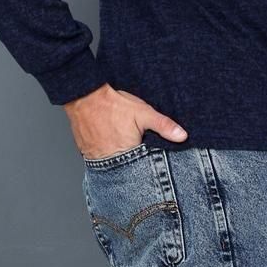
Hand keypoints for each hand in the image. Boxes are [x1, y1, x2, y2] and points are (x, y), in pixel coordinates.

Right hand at [65, 83, 187, 159]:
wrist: (83, 96)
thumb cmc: (112, 105)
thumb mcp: (143, 113)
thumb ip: (164, 125)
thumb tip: (182, 136)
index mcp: (127, 154)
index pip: (142, 170)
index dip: (147, 166)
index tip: (149, 163)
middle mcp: (110, 161)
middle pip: (126, 170)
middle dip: (132, 165)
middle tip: (134, 153)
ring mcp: (95, 158)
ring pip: (111, 166)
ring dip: (118, 161)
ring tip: (121, 149)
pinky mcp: (86, 153)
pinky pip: (98, 160)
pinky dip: (104, 155)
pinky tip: (108, 146)